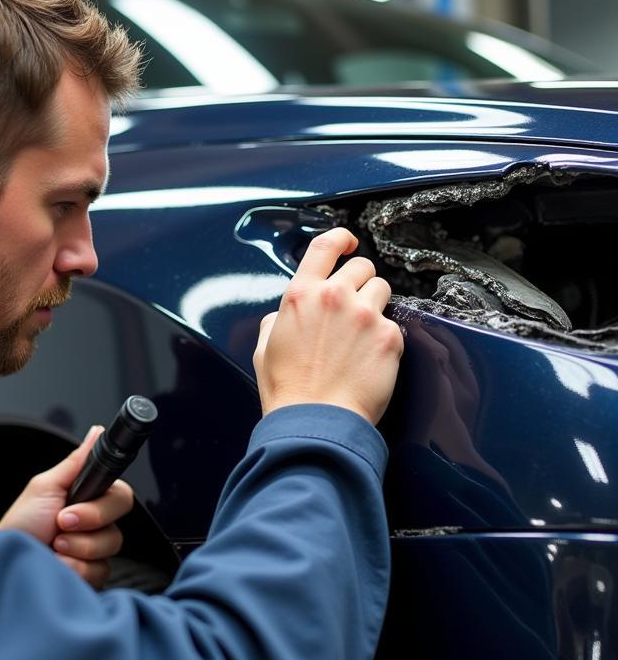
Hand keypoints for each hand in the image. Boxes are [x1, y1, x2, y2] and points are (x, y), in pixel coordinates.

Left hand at [0, 426, 132, 588]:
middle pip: (119, 519)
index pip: (121, 494)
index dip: (103, 503)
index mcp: (90, 498)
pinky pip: (99, 570)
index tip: (74, 504)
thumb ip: (77, 462)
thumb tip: (98, 432)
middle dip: (87, 521)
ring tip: (53, 546)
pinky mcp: (93, 575)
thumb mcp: (46, 486)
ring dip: (77, 546)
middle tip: (60, 523)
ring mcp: (97, 550)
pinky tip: (58, 564)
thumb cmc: (22, 522)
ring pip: (110, 545)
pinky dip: (74, 567)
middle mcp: (98, 524)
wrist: (7, 557)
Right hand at [254, 227, 403, 423]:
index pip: (325, 244)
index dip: (341, 238)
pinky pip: (393, 324)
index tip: (347, 243)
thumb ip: (278, 319)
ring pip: (382, 289)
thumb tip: (286, 314)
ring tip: (362, 334)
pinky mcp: (388, 337)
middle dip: (358, 282)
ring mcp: (364, 315)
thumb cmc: (289, 391)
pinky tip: (369, 359)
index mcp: (300, 296)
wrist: (316, 422)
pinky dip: (384, 338)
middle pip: (361, 266)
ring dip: (374, 305)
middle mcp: (333, 297)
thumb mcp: (265, 348)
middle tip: (352, 307)